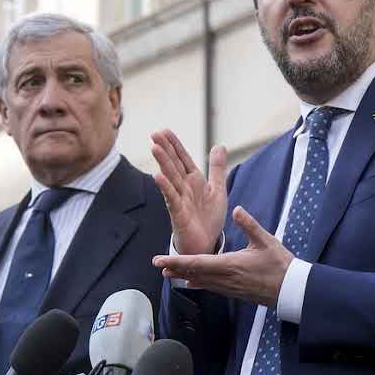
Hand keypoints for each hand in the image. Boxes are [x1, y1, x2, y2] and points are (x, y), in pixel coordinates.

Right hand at [151, 130, 227, 254]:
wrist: (207, 244)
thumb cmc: (208, 218)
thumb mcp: (217, 189)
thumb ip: (217, 168)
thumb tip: (219, 146)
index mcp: (194, 181)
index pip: (183, 159)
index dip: (175, 145)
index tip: (165, 130)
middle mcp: (184, 188)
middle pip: (174, 165)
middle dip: (165, 149)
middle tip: (154, 134)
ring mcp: (180, 200)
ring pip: (171, 178)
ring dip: (163, 163)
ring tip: (154, 148)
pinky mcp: (178, 215)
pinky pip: (171, 199)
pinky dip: (166, 188)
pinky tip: (158, 177)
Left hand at [153, 206, 293, 306]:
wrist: (290, 290)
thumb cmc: (280, 264)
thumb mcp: (266, 240)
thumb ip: (249, 225)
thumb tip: (236, 209)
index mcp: (230, 264)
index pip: (196, 262)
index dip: (176, 261)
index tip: (160, 260)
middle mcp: (225, 278)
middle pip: (194, 274)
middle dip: (175, 268)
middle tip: (158, 264)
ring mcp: (228, 287)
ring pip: (201, 281)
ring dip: (184, 276)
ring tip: (169, 272)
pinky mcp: (234, 292)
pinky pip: (211, 287)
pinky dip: (198, 283)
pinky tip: (192, 282)